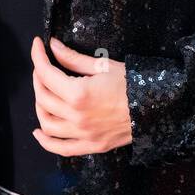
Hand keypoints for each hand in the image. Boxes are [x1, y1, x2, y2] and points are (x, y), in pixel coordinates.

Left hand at [30, 36, 132, 155]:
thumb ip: (73, 58)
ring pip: (47, 123)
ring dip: (39, 107)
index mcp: (79, 94)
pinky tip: (39, 132)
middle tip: (43, 66)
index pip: (46, 74)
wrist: (157, 106)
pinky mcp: (91, 145)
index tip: (37, 46)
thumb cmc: (133, 83)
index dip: (38, 57)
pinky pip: (61, 148)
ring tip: (43, 93)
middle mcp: (77, 116)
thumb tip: (53, 46)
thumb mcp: (103, 66)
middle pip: (43, 98)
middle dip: (38, 78)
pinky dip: (46, 142)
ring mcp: (83, 134)